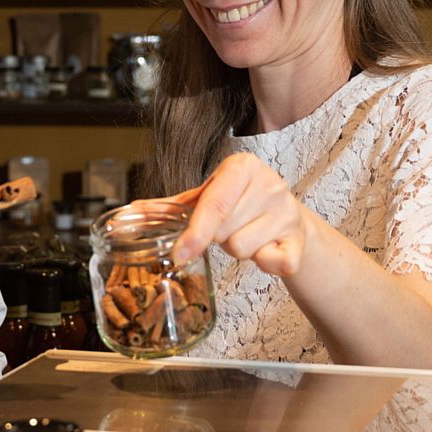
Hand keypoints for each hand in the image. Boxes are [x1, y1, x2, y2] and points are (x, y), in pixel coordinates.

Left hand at [169, 153, 312, 277]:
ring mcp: (287, 212)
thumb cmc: (241, 204)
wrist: (287, 218)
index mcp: (242, 167)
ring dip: (238, 251)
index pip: (214, 204)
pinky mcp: (299, 240)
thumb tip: (132, 212)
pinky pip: (276, 263)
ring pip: (242, 249)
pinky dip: (266, 264)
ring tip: (246, 235)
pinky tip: (268, 251)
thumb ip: (174, 206)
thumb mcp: (211, 196)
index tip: (179, 254)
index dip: (195, 233)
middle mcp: (269, 185)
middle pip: (224, 231)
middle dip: (218, 238)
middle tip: (228, 228)